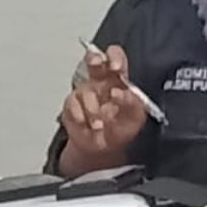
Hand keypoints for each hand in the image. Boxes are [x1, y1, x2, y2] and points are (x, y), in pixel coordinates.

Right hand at [58, 44, 148, 173]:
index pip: (116, 58)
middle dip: (94, 59)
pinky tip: (87, 124)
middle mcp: (99, 82)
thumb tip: (122, 94)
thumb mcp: (135, 118)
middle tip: (97, 65)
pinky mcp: (70, 104)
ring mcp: (84, 92)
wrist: (102, 149)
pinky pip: (72, 105)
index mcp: (118, 81)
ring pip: (85, 90)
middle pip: (93, 60)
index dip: (114, 57)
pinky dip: (80, 116)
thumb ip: (133, 104)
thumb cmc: (120, 129)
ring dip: (92, 109)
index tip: (115, 67)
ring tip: (99, 124)